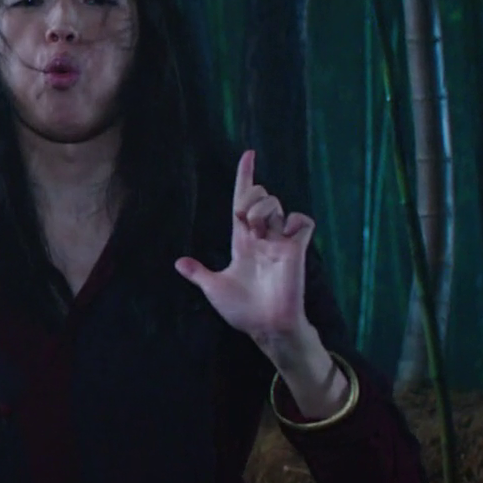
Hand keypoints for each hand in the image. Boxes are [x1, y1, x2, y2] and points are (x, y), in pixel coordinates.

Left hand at [174, 150, 317, 345]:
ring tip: (258, 230)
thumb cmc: (243, 311)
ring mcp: (280, 243)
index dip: (245, 177)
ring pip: (278, 204)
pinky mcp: (296, 251)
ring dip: (264, 209)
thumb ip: (199, 273)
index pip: (242, 201)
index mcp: (242, 241)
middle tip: (243, 220)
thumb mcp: (214, 288)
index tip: (248, 155)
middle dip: (250, 197)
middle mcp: (262, 237)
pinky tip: (284, 235)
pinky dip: (296, 221)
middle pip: (261, 196)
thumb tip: (179, 263)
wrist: (264, 328)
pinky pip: (303, 222)